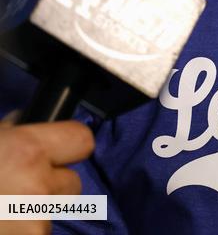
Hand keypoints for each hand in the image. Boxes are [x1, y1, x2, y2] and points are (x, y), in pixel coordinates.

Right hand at [0, 110, 94, 233]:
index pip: (83, 140)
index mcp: (28, 149)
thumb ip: (18, 131)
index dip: (71, 144)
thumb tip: (35, 121)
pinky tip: (6, 223)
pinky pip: (40, 232)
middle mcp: (39, 185)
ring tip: (8, 209)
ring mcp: (37, 220)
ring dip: (38, 211)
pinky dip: (26, 230)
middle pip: (73, 183)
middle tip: (22, 187)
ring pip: (55, 211)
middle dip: (54, 185)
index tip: (59, 150)